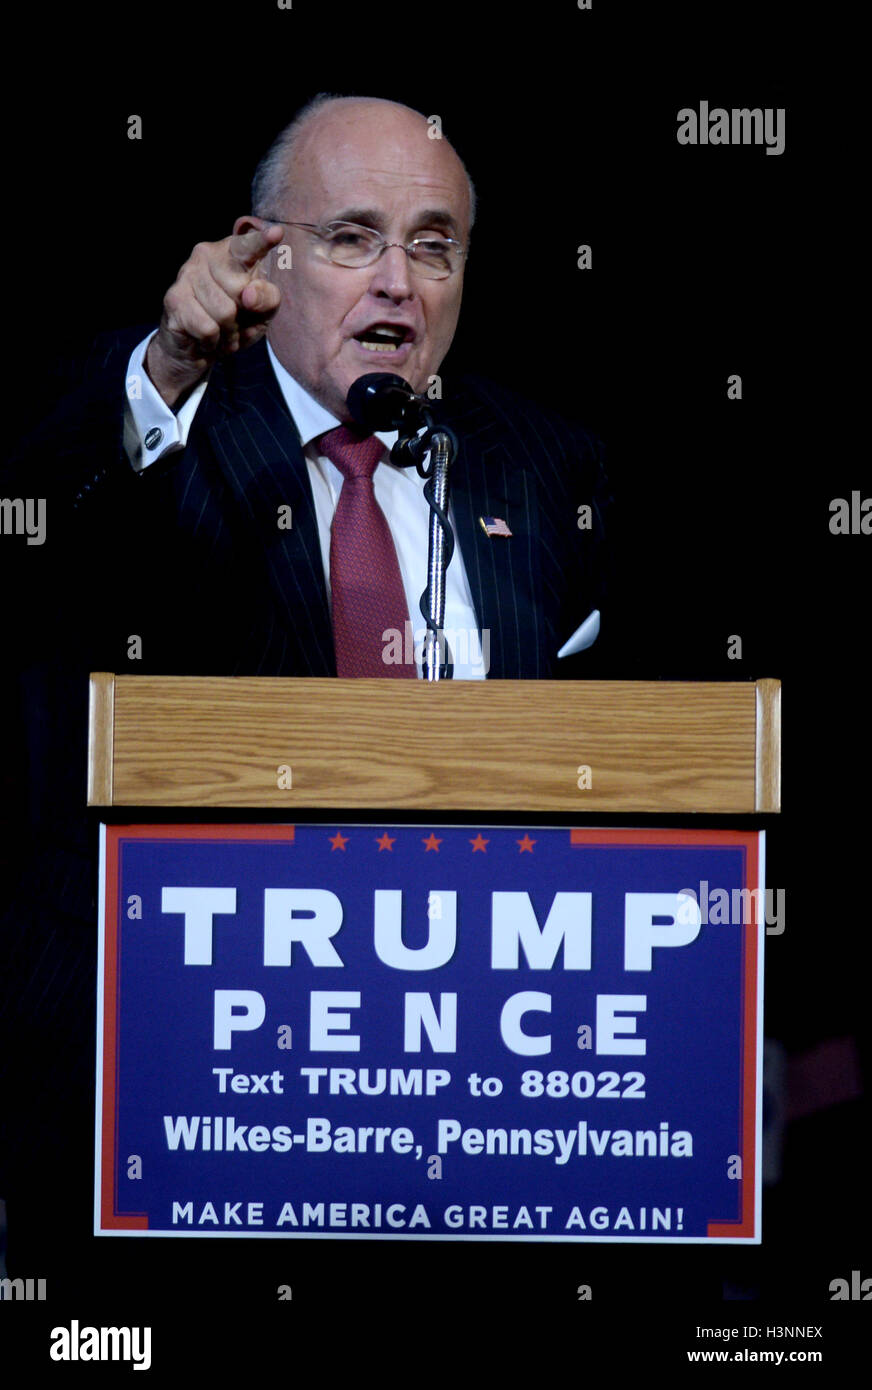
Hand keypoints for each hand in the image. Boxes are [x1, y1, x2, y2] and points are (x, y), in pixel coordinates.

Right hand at [145, 222, 284, 405]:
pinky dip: (212, 341)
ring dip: (228, 333)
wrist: (200, 349)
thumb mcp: (263, 312)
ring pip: (224, 312)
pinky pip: (207, 328)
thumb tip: (248, 294)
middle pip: (239, 290)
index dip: (262, 240)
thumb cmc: (237, 322)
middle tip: (234, 319)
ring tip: (221, 330)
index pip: (249, 245)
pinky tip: (206, 338)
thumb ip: (267, 299)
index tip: (277, 232)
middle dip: (242, 315)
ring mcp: (187, 273)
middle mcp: (206, 254)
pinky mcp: (174, 298)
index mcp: (233, 252)